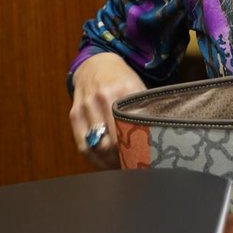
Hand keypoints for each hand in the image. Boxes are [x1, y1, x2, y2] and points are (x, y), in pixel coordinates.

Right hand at [69, 52, 146, 168]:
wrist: (96, 64)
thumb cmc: (121, 80)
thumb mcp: (137, 87)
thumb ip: (144, 108)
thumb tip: (159, 136)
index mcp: (124, 90)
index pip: (131, 128)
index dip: (137, 148)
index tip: (145, 159)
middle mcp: (103, 98)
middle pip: (112, 140)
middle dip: (124, 157)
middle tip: (135, 165)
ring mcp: (86, 106)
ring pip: (96, 146)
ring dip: (109, 162)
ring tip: (122, 168)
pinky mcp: (74, 114)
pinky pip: (82, 145)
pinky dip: (94, 160)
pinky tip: (105, 165)